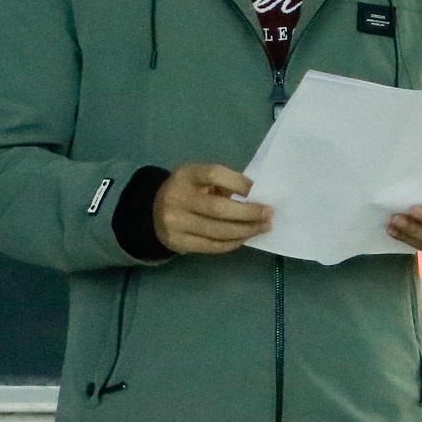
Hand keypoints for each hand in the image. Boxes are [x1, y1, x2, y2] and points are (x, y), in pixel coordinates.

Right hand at [154, 162, 272, 255]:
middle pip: (218, 208)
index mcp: (185, 175)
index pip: (214, 175)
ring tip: (263, 227)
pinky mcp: (177, 242)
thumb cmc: (187, 191)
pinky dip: (232, 242)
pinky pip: (211, 246)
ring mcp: (175, 223)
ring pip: (217, 231)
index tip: (258, 190)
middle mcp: (177, 198)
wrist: (152, 212)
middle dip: (249, 213)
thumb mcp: (199, 179)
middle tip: (269, 214)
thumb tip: (257, 196)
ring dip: (245, 231)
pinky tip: (245, 237)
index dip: (238, 182)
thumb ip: (224, 183)